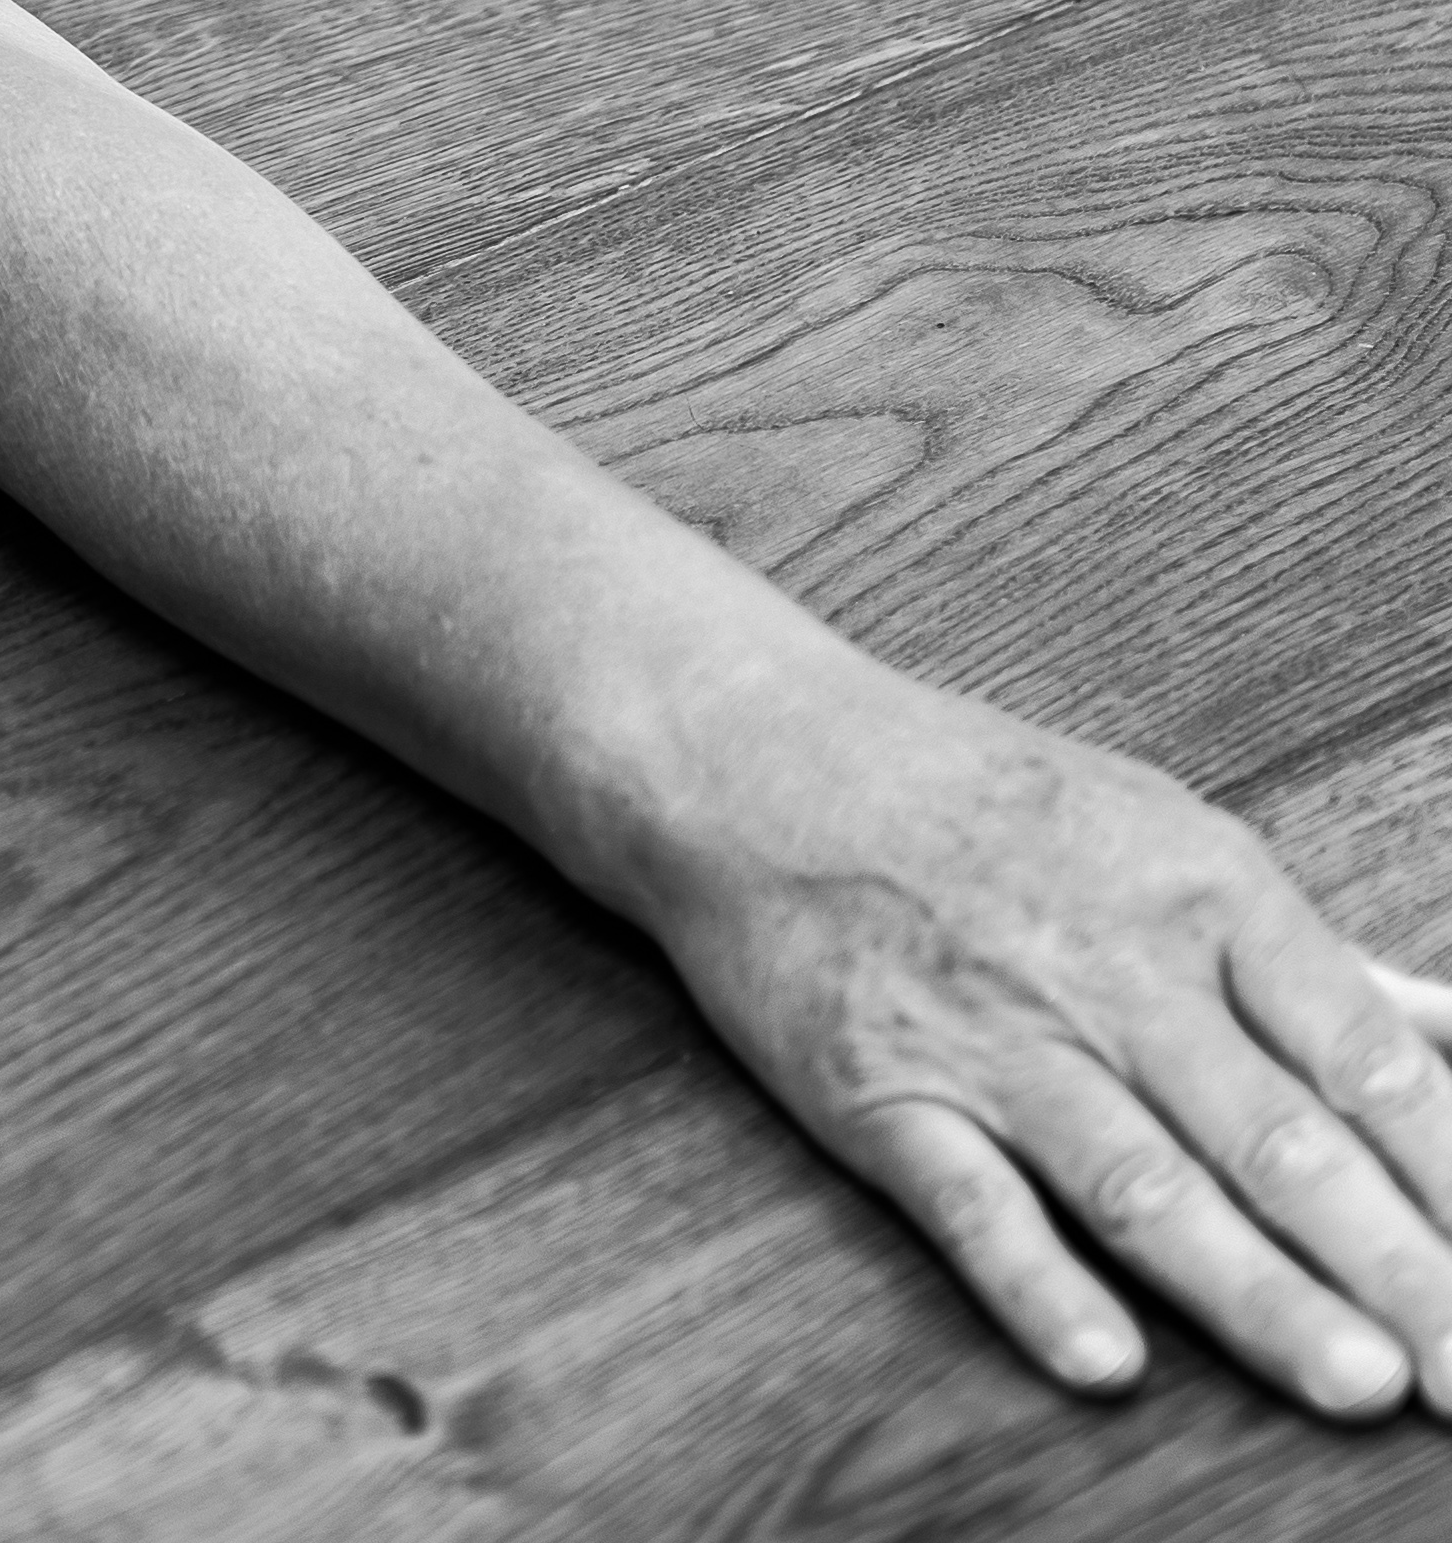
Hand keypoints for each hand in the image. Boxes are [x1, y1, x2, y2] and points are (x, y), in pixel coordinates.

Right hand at [635, 653, 1451, 1413]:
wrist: (747, 754)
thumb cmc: (972, 795)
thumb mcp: (1160, 833)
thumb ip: (1314, 960)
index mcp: (1195, 890)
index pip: (1360, 1054)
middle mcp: (1104, 965)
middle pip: (1274, 1135)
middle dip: (1397, 1266)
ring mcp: (988, 1034)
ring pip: (1141, 1180)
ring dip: (1254, 1287)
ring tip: (1357, 1380)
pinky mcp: (879, 1090)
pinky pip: (967, 1200)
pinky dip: (1035, 1280)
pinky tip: (1105, 1360)